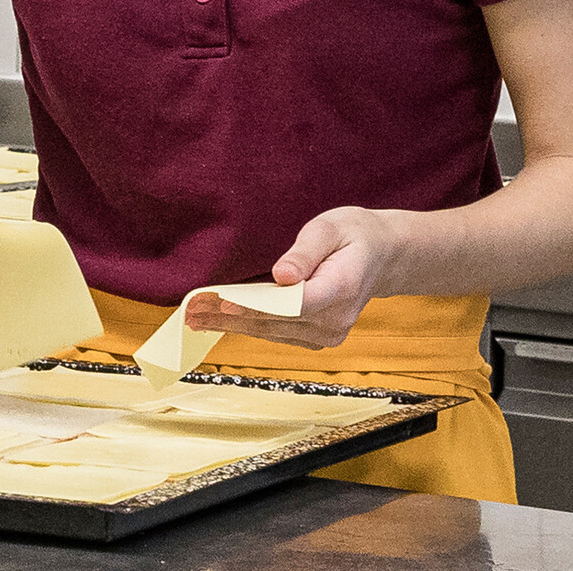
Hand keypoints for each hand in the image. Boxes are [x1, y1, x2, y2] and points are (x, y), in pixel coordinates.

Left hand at [187, 206, 410, 349]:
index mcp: (343, 287)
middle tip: (191, 309)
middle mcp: (336, 319)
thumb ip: (305, 252)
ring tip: (194, 316)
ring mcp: (327, 334)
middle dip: (230, 316)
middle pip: (276, 322)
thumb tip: (281, 275)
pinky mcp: (316, 339)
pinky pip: (276, 334)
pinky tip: (216, 320)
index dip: (259, 306)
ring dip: (230, 325)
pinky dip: (246, 326)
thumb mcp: (331, 228)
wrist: (381, 257)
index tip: (226, 304)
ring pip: (271, 332)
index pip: (296, 304)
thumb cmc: (353, 236)